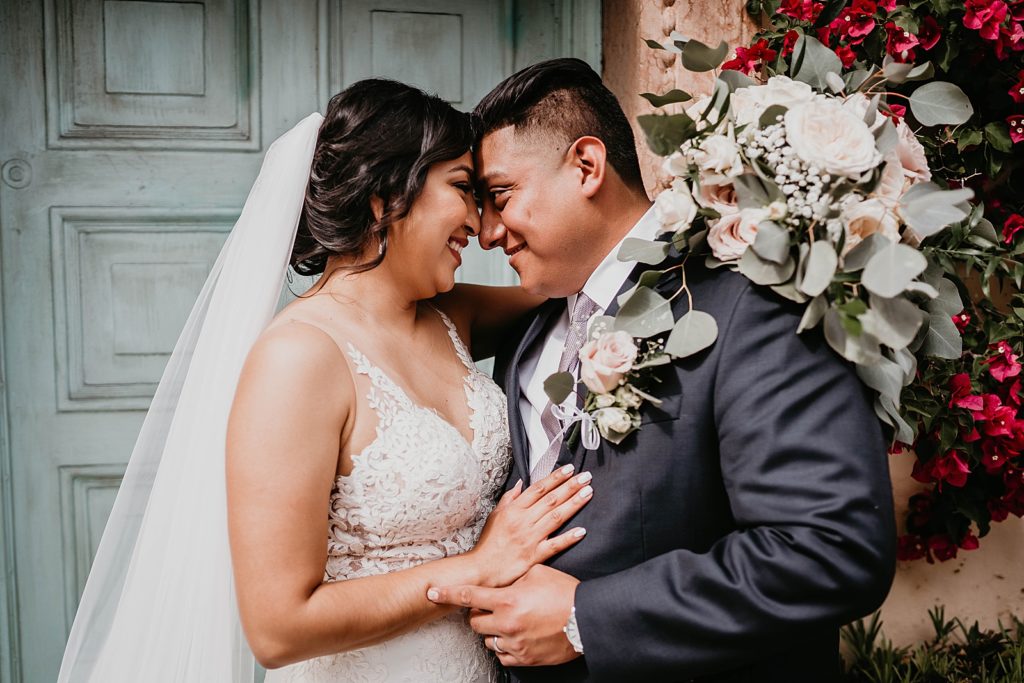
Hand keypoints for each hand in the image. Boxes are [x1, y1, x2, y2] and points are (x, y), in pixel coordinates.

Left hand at [427, 564, 581, 666]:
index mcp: (508, 600)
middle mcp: (507, 623)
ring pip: (487, 640)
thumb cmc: (564, 592)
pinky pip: (502, 655)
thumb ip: (513, 576)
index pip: (469, 596)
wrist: (587, 619)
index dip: (447, 593)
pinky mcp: (524, 658)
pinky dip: (504, 645)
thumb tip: (500, 576)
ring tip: (509, 621)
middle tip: (492, 606)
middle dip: (478, 613)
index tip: (431, 592)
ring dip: (492, 630)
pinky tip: (516, 635)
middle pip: (474, 621)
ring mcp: (515, 643)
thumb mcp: (537, 573)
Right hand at [468, 465, 591, 586]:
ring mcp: (530, 538)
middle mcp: (523, 521)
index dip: (556, 478)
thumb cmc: (488, 543)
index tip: (570, 469)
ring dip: (574, 504)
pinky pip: (554, 545)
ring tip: (588, 493)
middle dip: (570, 486)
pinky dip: (568, 538)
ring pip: (556, 517)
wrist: (481, 569)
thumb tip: (521, 483)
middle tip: (586, 477)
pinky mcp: (534, 556)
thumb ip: (509, 498)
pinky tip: (582, 531)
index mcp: (514, 510)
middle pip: (551, 499)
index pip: (539, 489)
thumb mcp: (495, 515)